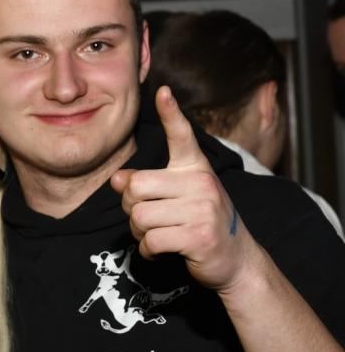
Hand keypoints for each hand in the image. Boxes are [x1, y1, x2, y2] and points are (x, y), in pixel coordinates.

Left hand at [111, 86, 256, 292]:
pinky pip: (151, 241)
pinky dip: (148, 251)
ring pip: (139, 217)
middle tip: (147, 219)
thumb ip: (146, 185)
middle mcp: (201, 182)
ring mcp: (203, 209)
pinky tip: (161, 251)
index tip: (162, 91)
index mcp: (195, 168)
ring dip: (139, 233)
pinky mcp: (200, 236)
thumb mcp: (177, 197)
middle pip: (135, 186)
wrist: (235, 259)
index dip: (171, 113)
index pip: (181, 136)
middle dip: (130, 208)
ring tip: (157, 235)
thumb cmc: (198, 222)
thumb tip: (117, 179)